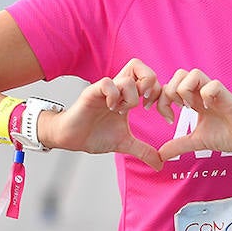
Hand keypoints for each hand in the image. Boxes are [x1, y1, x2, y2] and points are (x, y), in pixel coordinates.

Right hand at [43, 58, 167, 168]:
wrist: (71, 138)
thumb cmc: (94, 134)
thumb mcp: (125, 143)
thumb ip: (143, 151)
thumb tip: (160, 164)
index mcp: (127, 96)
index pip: (150, 79)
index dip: (160, 93)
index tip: (159, 113)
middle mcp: (117, 89)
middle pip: (139, 66)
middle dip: (149, 84)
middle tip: (145, 104)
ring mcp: (105, 90)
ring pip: (127, 79)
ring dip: (130, 97)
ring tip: (121, 111)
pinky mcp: (92, 93)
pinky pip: (107, 84)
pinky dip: (113, 97)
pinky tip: (111, 109)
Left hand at [157, 69, 231, 162]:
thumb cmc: (229, 135)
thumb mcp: (197, 141)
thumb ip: (179, 145)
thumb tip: (160, 156)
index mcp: (194, 99)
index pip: (170, 86)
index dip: (162, 99)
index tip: (167, 117)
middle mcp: (202, 92)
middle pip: (178, 74)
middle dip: (171, 93)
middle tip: (177, 112)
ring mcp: (214, 92)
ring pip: (192, 74)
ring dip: (186, 91)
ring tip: (191, 108)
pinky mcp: (227, 96)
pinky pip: (211, 85)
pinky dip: (205, 96)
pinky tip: (207, 109)